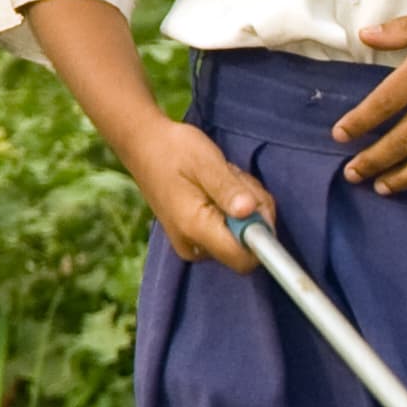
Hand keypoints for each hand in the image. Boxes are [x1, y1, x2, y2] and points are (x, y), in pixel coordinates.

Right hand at [125, 118, 275, 270]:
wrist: (145, 147)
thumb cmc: (175, 151)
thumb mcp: (206, 163)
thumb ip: (228, 189)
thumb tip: (251, 212)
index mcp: (195, 229)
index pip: (243, 259)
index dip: (260, 233)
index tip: (253, 201)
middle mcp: (194, 246)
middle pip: (247, 246)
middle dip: (253, 212)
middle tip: (235, 180)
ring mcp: (195, 245)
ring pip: (242, 237)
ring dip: (244, 206)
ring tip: (223, 180)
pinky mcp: (196, 238)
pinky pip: (230, 231)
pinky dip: (234, 210)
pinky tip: (219, 190)